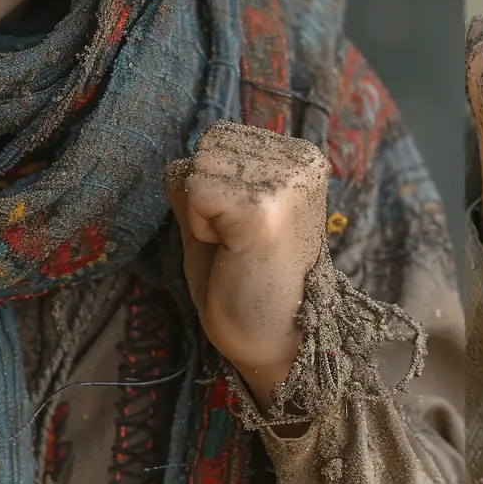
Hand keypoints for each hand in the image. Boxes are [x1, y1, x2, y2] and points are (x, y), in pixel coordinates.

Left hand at [165, 125, 328, 404]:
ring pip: (198, 167)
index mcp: (300, 157)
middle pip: (207, 146)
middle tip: (238, 243)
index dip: (213, 188)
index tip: (243, 231)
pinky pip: (194, 191)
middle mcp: (300, 160)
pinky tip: (233, 253)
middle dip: (205, 196)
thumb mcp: (225, 216)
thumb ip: (209, 178)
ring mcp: (284, 182)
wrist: (278, 343)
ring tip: (237, 248)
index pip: (220, 140)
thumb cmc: (247, 284)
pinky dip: (199, 227)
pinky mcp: (263, 208)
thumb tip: (182, 160)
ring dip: (201, 213)